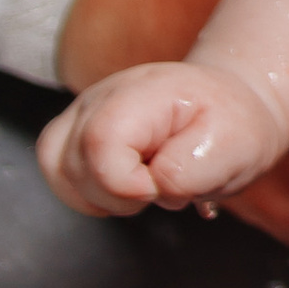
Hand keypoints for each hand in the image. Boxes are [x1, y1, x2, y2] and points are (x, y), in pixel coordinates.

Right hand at [37, 58, 279, 215]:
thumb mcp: (233, 148)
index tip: (162, 185)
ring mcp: (85, 109)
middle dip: (117, 195)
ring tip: (142, 185)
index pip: (100, 144)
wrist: (231, 108)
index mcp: (144, 91)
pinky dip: (87, 192)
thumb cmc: (232, 125)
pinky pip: (58, 170)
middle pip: (72, 162)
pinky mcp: (79, 129)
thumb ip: (188, 172)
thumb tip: (151, 186)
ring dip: (98, 195)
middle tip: (160, 186)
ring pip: (55, 167)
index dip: (127, 184)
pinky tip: (124, 187)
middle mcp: (103, 95)